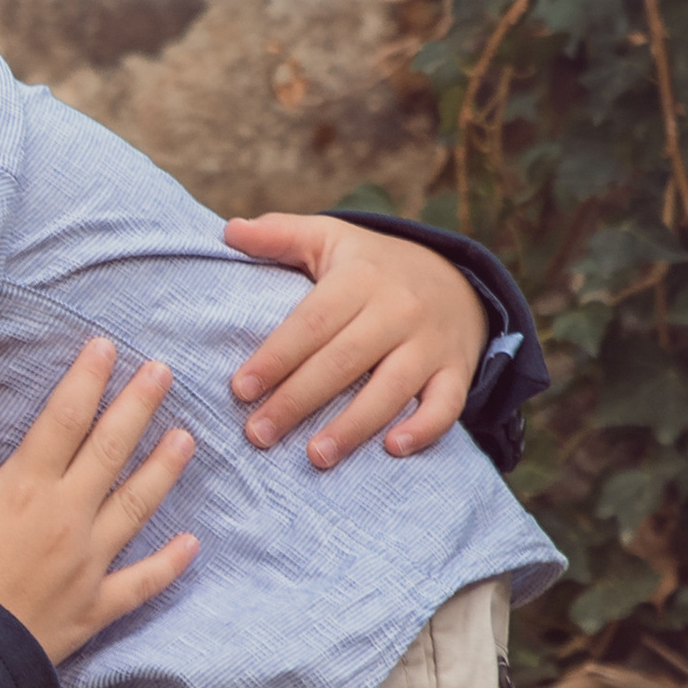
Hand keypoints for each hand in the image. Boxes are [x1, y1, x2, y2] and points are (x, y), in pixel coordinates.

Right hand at [0, 354, 196, 661]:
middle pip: (111, 451)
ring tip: (187, 438)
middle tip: (163, 372)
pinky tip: (192, 545)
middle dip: (138, 407)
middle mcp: (66, 520)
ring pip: (137, 506)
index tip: (107, 346)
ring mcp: (86, 565)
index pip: (65, 418)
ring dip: (164, 469)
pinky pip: (140, 584)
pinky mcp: (91, 610)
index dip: (87, 378)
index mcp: (23, 489)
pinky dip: (169, 564)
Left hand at [224, 213, 488, 465]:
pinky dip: (424, 428)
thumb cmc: (373, 266)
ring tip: (315, 456)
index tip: (240, 389)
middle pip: (343, 362)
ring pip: (390, 389)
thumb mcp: (331, 238)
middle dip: (298, 401)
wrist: (457, 279)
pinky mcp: (456, 370)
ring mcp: (430, 343)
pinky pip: (446, 404)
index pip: (312, 322)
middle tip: (258, 435)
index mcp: (361, 278)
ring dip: (352, 427)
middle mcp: (398, 310)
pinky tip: (393, 449)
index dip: (276, 357)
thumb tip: (230, 230)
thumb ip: (281, 235)